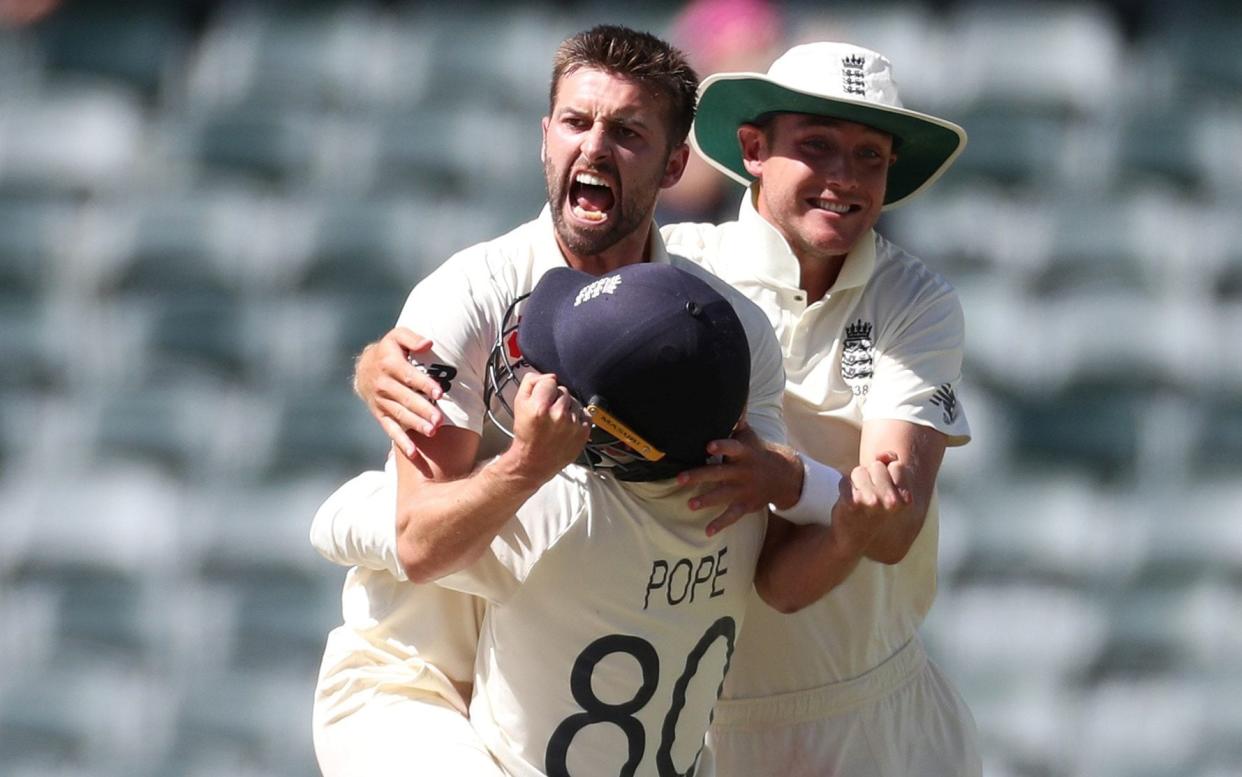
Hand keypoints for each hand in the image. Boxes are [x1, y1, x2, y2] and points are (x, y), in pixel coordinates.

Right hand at [354, 327, 446, 457]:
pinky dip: (401, 441)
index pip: (409, 376)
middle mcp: (384, 384)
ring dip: (415, 425)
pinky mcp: (380, 414)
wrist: (364, 369)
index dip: (424, 384)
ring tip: (431, 432)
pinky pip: (390, 429)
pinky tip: (412, 453)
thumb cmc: (389, 351)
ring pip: (400, 414)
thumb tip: (428, 343)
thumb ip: (412, 339)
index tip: (439, 392)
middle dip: (423, 409)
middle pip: (406, 398)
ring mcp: (381, 401)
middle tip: (439, 420)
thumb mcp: (397, 337)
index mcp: (390, 364)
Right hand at [504, 372, 590, 485]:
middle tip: (548, 412)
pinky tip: (567, 425)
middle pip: (563, 390)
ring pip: (575, 401)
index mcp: (540, 408)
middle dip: (556, 398)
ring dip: (567, 407)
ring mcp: (573, 424)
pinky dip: (578, 417)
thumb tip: (548, 376)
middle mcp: (558, 415)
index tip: (542, 398)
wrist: (534, 462)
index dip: (544, 388)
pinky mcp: (584, 433)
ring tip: (557, 420)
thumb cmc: (526, 433)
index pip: (550, 381)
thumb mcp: (519, 404)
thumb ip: (531, 383)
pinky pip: (585, 413)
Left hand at [676, 421, 802, 536]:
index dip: (721, 447)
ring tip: (690, 505)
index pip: (732, 448)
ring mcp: (744, 490)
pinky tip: (707, 531)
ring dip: (706, 500)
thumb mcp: (749, 435)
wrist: (783, 476)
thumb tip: (733, 395)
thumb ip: (736, 420)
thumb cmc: (757, 451)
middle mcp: (743, 472)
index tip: (708, 446)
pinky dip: (720, 524)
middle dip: (699, 476)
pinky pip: (732, 516)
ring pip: (724, 496)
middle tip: (680, 479)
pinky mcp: (746, 505)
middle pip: (719, 474)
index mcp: (743, 453)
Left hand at [828, 451, 913, 556]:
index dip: (886, 475)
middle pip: (876, 466)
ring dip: (855, 482)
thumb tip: (885, 454)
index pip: (896, 465)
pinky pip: (845, 480)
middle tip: (868, 498)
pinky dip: (843, 488)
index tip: (882, 492)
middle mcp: (891, 501)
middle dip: (870, 477)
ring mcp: (872, 502)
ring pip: (859, 471)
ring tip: (858, 500)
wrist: (852, 538)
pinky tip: (847, 504)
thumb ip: (890, 465)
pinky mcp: (852, 503)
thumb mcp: (888, 489)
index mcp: (906, 499)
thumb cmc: (872, 510)